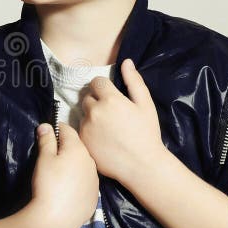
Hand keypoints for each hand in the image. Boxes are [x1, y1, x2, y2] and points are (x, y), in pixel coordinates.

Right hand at [28, 121, 99, 227]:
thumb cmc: (48, 184)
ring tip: (60, 172)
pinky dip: (78, 180)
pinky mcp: (94, 195)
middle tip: (51, 153)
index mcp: (78, 149)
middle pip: (77, 147)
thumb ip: (46, 140)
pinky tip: (68, 188)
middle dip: (66, 146)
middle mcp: (91, 161)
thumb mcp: (44, 159)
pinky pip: (86, 181)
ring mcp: (95, 179)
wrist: (57, 219)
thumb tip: (46, 125)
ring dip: (73, 163)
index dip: (56, 129)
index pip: (67, 129)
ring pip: (83, 164)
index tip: (48, 133)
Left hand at [79, 58, 167, 183]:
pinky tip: (102, 139)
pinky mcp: (81, 141)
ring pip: (83, 113)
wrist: (141, 164)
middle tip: (111, 114)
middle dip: (97, 101)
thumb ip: (134, 81)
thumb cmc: (147, 133)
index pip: (96, 82)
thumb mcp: (145, 104)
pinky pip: (80, 129)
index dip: (104, 88)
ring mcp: (85, 127)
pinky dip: (88, 131)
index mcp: (110, 99)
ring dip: (91, 116)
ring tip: (107, 129)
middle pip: (88, 97)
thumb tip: (126, 62)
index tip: (112, 97)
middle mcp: (93, 111)